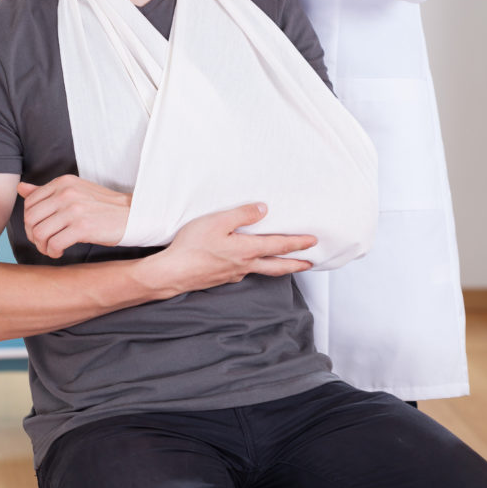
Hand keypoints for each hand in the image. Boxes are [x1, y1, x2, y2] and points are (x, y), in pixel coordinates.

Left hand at [18, 176, 130, 257]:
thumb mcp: (74, 191)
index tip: (40, 230)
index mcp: (63, 182)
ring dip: (42, 247)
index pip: (30, 203)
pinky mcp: (83, 227)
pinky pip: (54, 244)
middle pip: (31, 219)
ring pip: (40, 233)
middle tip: (44, 243)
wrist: (132, 214)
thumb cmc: (102, 206)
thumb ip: (47, 191)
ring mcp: (75, 209)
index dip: (30, 221)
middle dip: (33, 236)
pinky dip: (53, 252)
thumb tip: (20, 187)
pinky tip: (60, 252)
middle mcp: (67, 193)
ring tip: (52, 249)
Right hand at [148, 203, 315, 294]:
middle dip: (295, 263)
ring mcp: (234, 274)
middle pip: (277, 266)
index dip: (297, 243)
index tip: (313, 242)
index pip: (278, 246)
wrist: (173, 273)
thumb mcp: (218, 222)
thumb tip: (264, 209)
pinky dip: (257, 268)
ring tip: (288, 265)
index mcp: (246, 250)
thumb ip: (242, 215)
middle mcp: (244, 265)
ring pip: (262, 270)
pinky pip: (246, 272)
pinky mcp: (222, 277)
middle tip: (310, 262)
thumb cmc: (193, 246)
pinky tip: (251, 264)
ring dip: (279, 267)